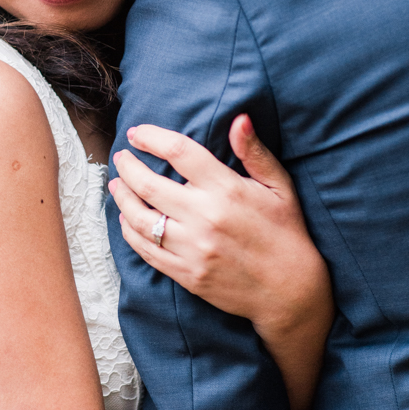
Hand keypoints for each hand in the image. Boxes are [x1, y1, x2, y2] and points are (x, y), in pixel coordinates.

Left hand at [110, 116, 333, 409]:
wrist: (291, 291)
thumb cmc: (286, 232)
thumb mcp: (279, 186)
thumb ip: (254, 152)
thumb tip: (239, 118)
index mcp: (227, 190)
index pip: (179, 152)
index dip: (152, 138)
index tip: (137, 133)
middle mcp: (205, 218)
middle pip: (148, 184)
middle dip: (128, 166)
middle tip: (121, 157)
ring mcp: (192, 249)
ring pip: (140, 218)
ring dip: (122, 198)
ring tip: (116, 185)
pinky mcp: (186, 274)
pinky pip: (146, 250)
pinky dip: (130, 232)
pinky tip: (127, 219)